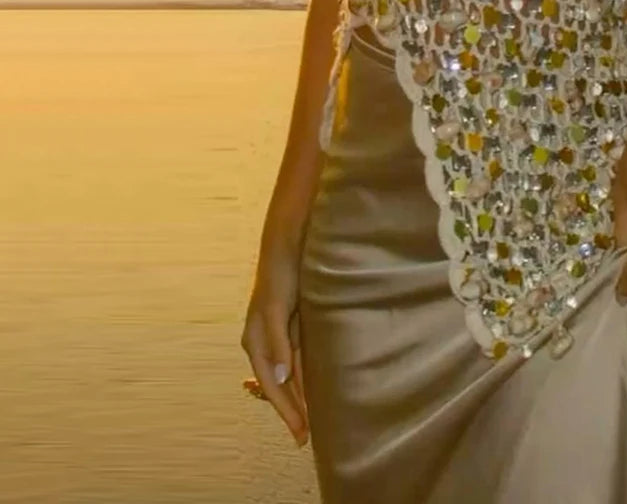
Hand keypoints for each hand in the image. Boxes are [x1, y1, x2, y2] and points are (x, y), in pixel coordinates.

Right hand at [241, 235, 308, 445]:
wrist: (290, 244)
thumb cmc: (281, 274)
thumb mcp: (278, 307)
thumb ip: (278, 341)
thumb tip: (279, 378)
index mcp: (255, 340)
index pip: (271, 385)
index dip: (285, 410)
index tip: (300, 434)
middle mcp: (265, 341)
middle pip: (279, 384)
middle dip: (291, 409)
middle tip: (306, 437)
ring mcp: (279, 333)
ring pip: (289, 373)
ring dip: (299, 395)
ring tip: (312, 420)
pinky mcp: (293, 324)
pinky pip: (299, 357)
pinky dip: (305, 375)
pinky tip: (316, 385)